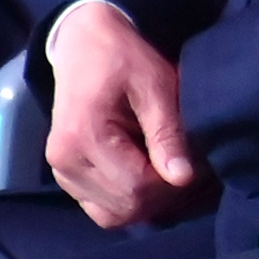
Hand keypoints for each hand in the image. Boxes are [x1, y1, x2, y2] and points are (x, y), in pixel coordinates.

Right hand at [44, 3, 200, 229]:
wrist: (84, 43)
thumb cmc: (122, 56)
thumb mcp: (155, 84)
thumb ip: (168, 132)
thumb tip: (183, 178)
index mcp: (83, 137)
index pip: (137, 187)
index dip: (173, 185)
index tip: (198, 166)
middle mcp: (64, 163)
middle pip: (126, 206)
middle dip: (165, 195)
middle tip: (190, 169)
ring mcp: (61, 173)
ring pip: (115, 214)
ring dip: (148, 202)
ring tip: (169, 171)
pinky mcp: (66, 177)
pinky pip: (102, 208)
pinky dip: (128, 200)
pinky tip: (146, 175)